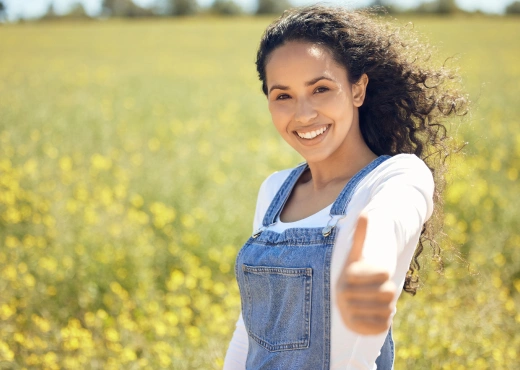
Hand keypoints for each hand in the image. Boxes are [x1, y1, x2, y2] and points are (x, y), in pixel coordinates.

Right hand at [336, 213, 396, 334]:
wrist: (346, 300)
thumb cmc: (357, 275)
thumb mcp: (357, 255)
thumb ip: (362, 235)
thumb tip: (365, 213)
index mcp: (347, 274)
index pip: (383, 272)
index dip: (384, 274)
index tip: (376, 274)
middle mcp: (342, 294)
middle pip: (388, 293)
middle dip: (388, 292)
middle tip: (379, 291)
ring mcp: (347, 312)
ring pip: (387, 310)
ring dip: (387, 307)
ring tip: (377, 304)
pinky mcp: (354, 328)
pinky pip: (382, 326)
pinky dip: (384, 321)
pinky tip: (375, 316)